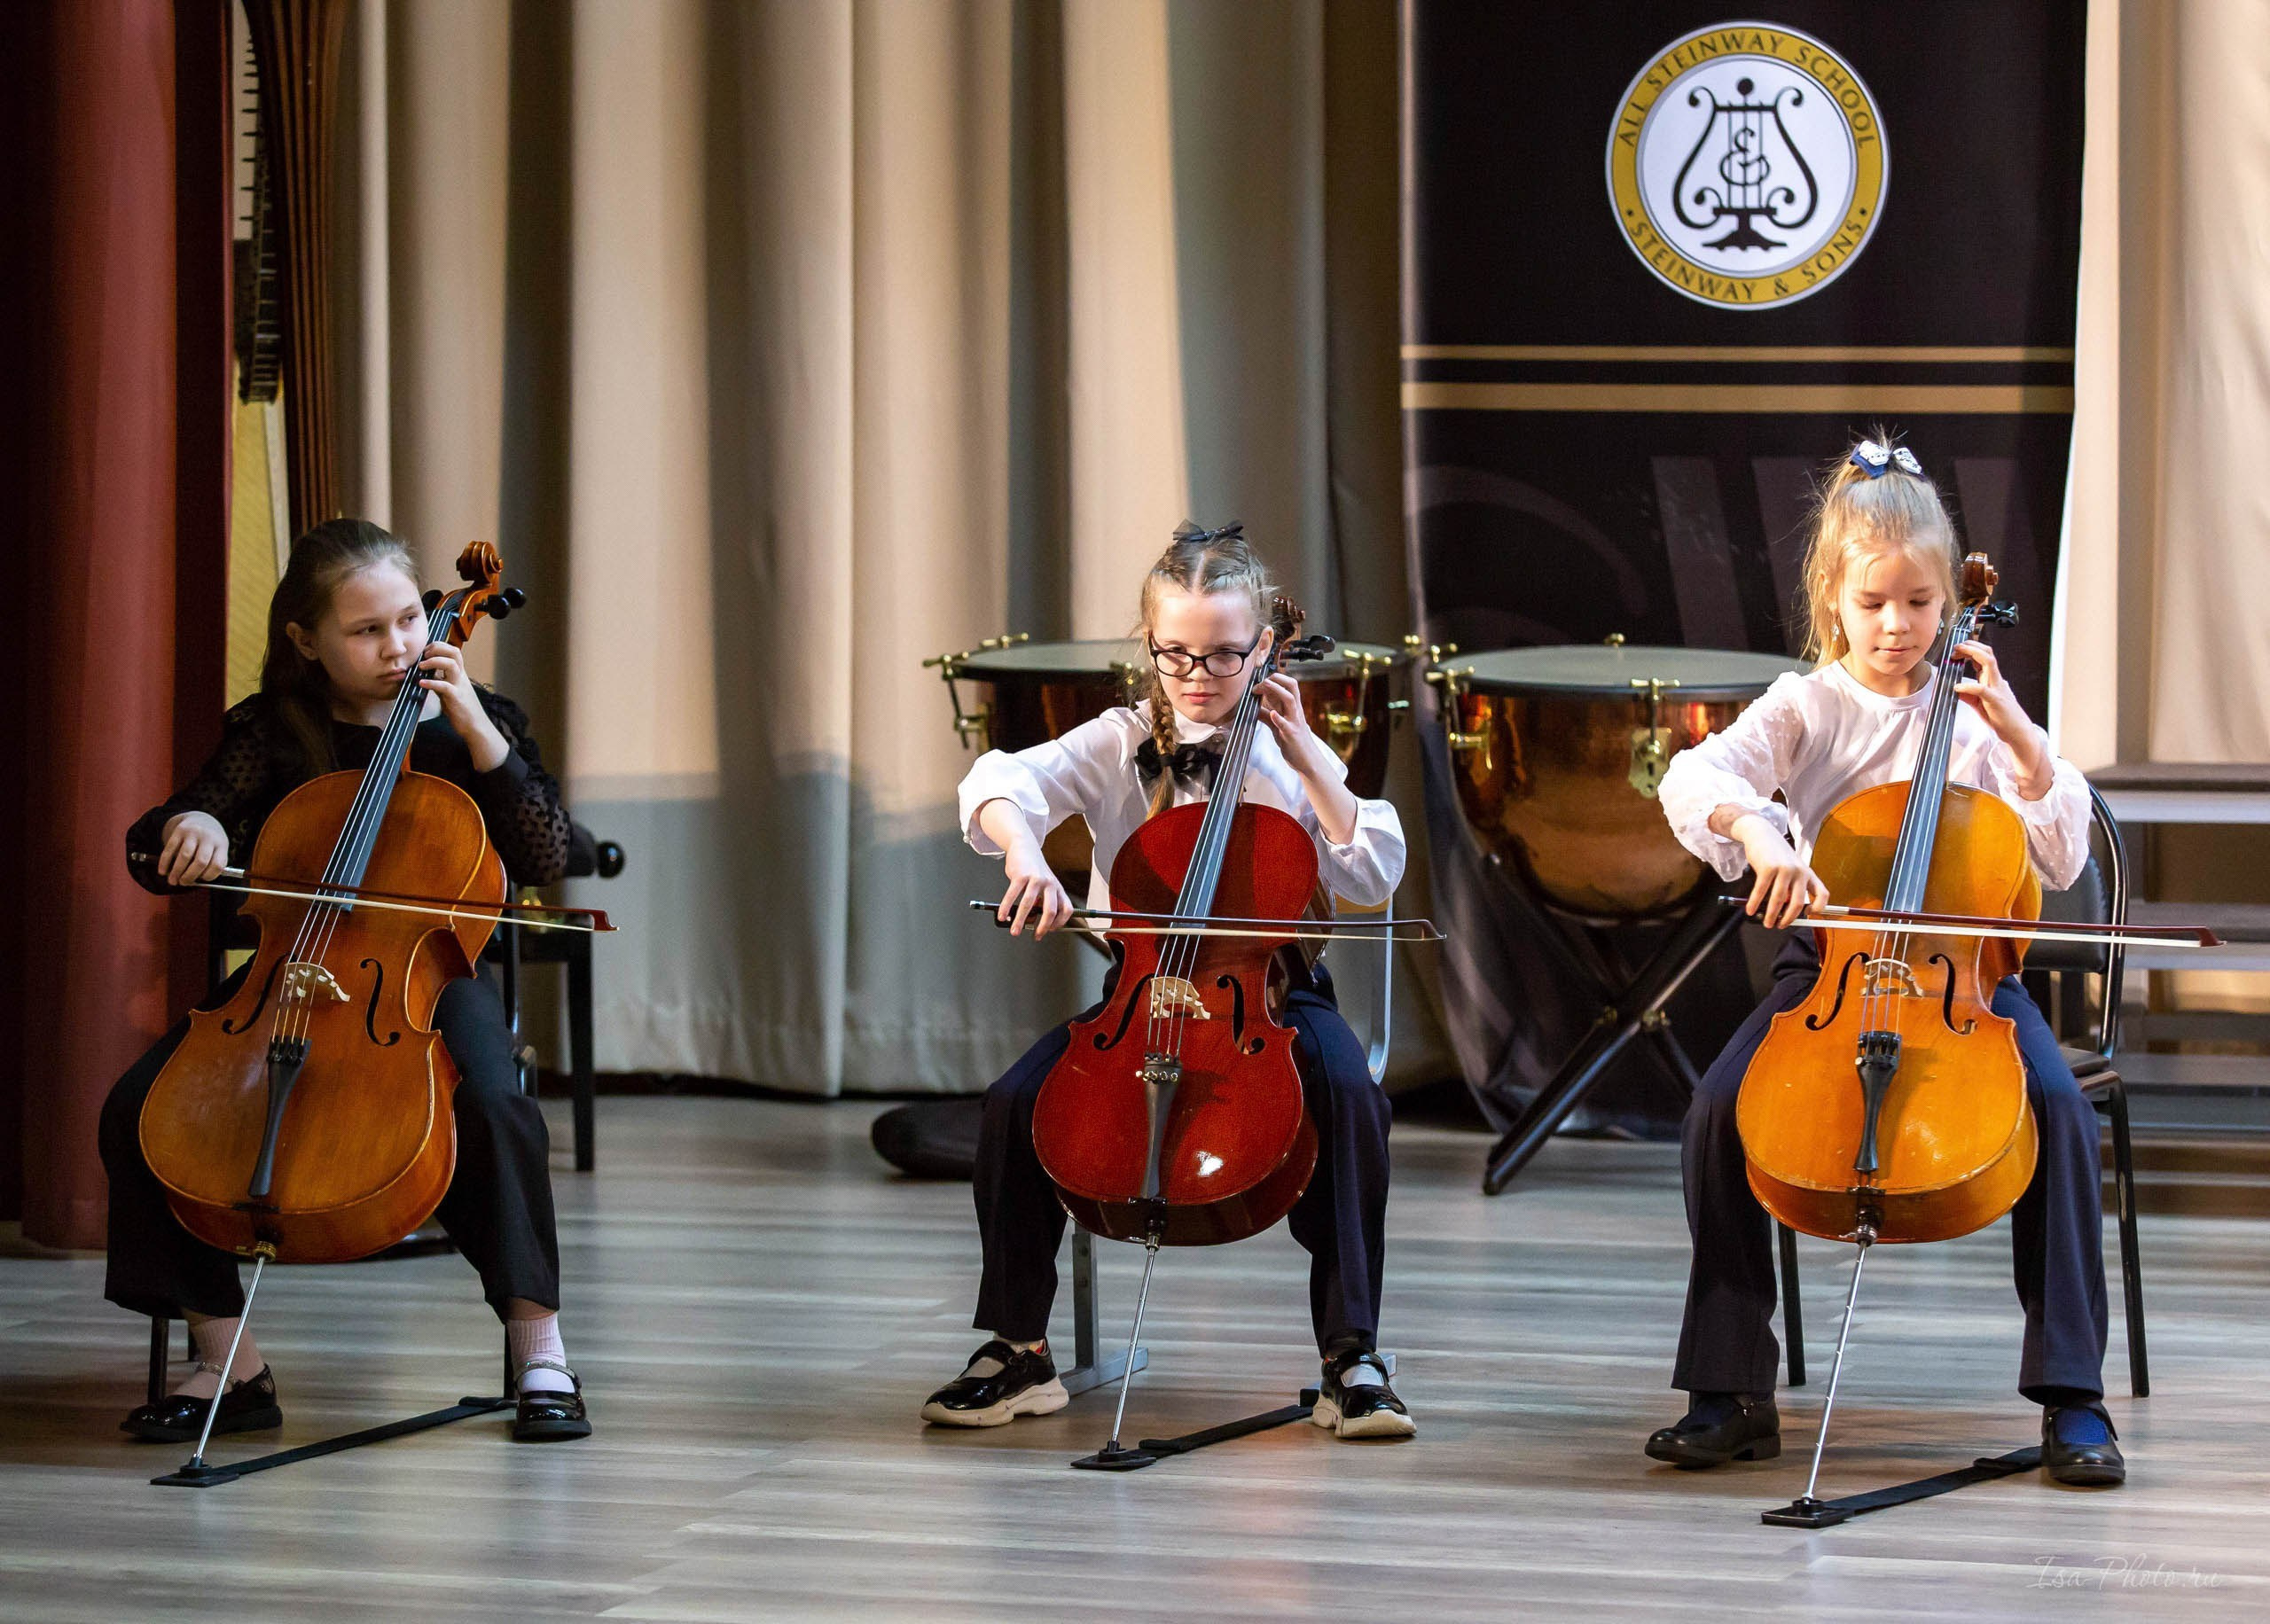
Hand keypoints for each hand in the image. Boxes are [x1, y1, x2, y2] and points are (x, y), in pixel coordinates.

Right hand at [157, 811, 228, 885]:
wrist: (201, 819)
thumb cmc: (209, 842)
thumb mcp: (217, 849)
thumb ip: (210, 864)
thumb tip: (193, 882)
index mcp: (221, 845)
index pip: (218, 864)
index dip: (209, 876)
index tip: (201, 880)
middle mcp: (209, 837)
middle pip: (200, 861)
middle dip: (190, 876)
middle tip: (183, 883)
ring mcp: (194, 833)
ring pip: (184, 856)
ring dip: (176, 872)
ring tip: (172, 881)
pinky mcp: (180, 830)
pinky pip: (170, 849)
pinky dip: (165, 862)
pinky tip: (162, 871)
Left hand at [416, 641, 509, 769]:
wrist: (475, 727)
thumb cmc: (462, 710)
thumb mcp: (450, 691)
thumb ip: (441, 682)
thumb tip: (428, 675)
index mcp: (460, 674)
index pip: (453, 651)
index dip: (438, 646)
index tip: (425, 651)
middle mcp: (461, 677)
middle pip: (454, 652)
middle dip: (437, 648)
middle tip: (424, 655)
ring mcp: (459, 686)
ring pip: (451, 664)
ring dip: (434, 662)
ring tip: (421, 666)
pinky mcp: (456, 698)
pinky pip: (444, 686)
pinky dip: (431, 683)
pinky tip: (421, 684)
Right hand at [998, 843, 1074, 937]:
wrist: (1024, 846)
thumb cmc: (1034, 868)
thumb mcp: (1044, 884)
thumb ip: (1041, 900)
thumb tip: (1031, 919)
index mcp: (1057, 888)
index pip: (1066, 909)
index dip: (1060, 922)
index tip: (1051, 930)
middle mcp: (1049, 884)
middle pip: (1050, 910)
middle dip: (1043, 927)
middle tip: (1036, 935)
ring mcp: (1036, 879)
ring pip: (1028, 905)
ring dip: (1020, 921)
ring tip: (1015, 931)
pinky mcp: (1021, 875)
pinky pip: (1012, 895)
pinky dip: (1006, 908)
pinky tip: (1003, 915)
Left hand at [1256, 673, 1328, 774]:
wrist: (1307, 760)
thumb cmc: (1293, 742)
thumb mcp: (1278, 726)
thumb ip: (1267, 716)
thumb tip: (1255, 708)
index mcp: (1293, 708)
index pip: (1288, 685)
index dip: (1275, 679)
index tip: (1260, 682)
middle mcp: (1295, 711)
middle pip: (1292, 686)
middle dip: (1277, 678)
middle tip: (1261, 682)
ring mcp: (1294, 722)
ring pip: (1290, 700)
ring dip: (1277, 690)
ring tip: (1265, 685)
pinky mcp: (1291, 734)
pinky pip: (1285, 724)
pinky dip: (1278, 718)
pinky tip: (1272, 714)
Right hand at [1736, 816, 1826, 928]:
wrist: (1762, 833)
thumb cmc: (1775, 853)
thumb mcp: (1790, 867)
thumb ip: (1792, 886)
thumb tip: (1785, 910)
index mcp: (1807, 873)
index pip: (1822, 893)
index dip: (1819, 907)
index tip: (1808, 914)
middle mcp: (1799, 871)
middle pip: (1797, 902)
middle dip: (1788, 918)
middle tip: (1779, 925)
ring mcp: (1785, 869)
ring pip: (1779, 899)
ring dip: (1771, 915)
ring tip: (1766, 923)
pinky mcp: (1769, 867)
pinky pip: (1761, 891)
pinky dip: (1755, 903)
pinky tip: (1750, 910)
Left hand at [1950, 640, 2031, 739]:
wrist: (2018, 732)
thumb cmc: (2002, 717)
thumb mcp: (1980, 704)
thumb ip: (1969, 696)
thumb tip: (1955, 690)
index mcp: (1992, 680)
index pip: (1983, 657)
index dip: (1970, 650)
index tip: (1957, 650)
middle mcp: (1995, 680)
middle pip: (1987, 654)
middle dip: (1971, 646)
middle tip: (1956, 647)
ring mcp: (1996, 688)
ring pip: (1989, 663)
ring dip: (1973, 654)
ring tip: (1958, 654)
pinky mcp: (1995, 700)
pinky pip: (1982, 689)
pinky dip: (1968, 686)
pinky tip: (1957, 687)